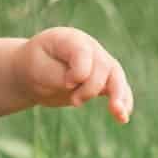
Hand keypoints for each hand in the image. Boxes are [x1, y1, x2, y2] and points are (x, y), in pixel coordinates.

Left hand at [18, 26, 132, 122]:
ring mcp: (99, 63)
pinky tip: (122, 118)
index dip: (79, 71)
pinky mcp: (103, 80)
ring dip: (119, 96)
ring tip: (118, 114)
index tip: (67, 84)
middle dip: (91, 88)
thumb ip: (58, 75)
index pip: (84, 53)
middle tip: (74, 102)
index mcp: (71, 39)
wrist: (34, 72)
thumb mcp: (38, 69)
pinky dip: (123, 102)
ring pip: (116, 77)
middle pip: (103, 66)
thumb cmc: (35, 66)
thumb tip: (79, 83)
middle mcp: (90, 48)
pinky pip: (119, 89)